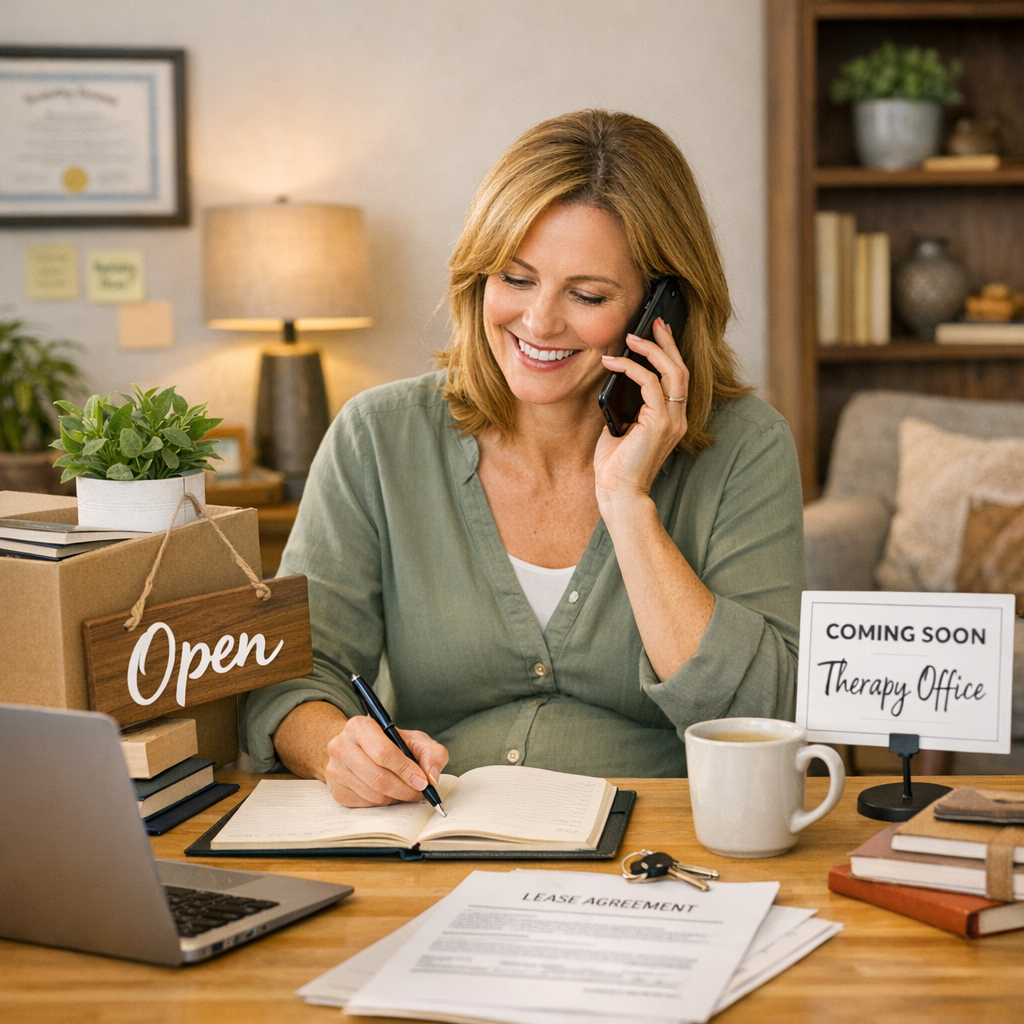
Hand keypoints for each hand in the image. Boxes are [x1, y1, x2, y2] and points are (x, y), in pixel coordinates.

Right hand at [324, 715, 448, 807]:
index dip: (406, 770)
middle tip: (419, 793)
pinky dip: (382, 803)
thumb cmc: (388, 742)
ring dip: (395, 798)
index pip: (384, 753)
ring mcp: (335, 770)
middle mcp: (341, 746)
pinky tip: (389, 793)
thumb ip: (431, 753)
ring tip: (406, 792)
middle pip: (377, 777)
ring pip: (372, 794)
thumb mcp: (413, 739)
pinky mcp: (336, 790)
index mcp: (360, 727)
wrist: (357, 747)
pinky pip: (364, 804)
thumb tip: (432, 776)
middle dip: (404, 789)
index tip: (423, 782)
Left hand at [594, 317, 689, 515]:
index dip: (669, 353)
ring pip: (672, 372)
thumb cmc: (616, 465)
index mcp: (672, 419)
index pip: (677, 379)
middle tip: (653, 322)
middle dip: (666, 342)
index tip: (657, 332)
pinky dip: (632, 369)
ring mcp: (672, 420)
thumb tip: (615, 377)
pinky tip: (613, 363)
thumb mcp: (621, 426)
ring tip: (631, 337)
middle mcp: (678, 418)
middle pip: (680, 369)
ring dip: (651, 350)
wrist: (618, 492)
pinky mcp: (660, 423)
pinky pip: (650, 384)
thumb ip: (626, 404)